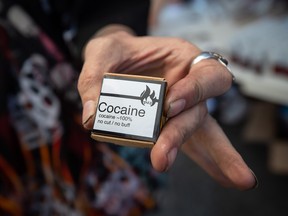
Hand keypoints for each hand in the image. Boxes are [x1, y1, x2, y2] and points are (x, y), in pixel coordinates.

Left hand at [78, 30, 256, 189]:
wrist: (115, 61)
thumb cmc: (116, 51)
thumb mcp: (102, 52)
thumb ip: (94, 77)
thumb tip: (92, 117)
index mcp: (183, 59)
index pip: (207, 74)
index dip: (195, 90)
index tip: (169, 106)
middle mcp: (189, 86)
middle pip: (199, 112)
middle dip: (181, 134)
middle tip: (161, 159)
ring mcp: (183, 109)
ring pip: (202, 133)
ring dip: (211, 159)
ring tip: (225, 179)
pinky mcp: (171, 125)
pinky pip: (192, 145)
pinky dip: (208, 163)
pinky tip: (226, 181)